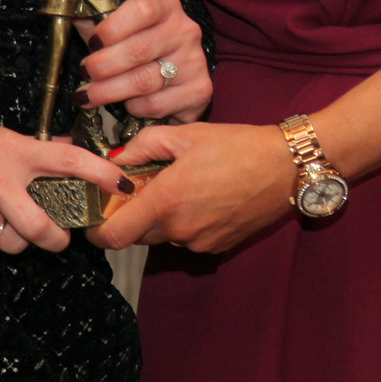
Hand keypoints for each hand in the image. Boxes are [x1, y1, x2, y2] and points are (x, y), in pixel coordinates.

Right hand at [0, 110, 135, 253]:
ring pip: (13, 243)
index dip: (101, 174)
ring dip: (18, 239)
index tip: (122, 184)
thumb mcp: (3, 134)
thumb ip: (36, 147)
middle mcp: (2, 184)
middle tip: (60, 236)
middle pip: (43, 228)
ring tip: (12, 223)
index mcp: (17, 154)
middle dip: (57, 240)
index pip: (69, 162)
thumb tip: (69, 149)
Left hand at [73, 0, 211, 123]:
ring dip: (108, 91)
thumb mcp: (118, 28)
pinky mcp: (198, 91)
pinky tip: (125, 104)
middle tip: (84, 74)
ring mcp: (195, 61)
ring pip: (143, 81)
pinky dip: (133, 107)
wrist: (176, 79)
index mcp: (166, 6)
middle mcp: (185, 30)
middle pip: (138, 50)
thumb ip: (95, 22)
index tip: (92, 43)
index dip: (112, 27)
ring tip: (90, 95)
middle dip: (102, 66)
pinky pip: (154, 104)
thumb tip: (69, 15)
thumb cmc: (139, 48)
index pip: (141, 10)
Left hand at [84, 119, 294, 252]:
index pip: (114, 237)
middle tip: (140, 185)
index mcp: (166, 202)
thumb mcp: (185, 134)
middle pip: (136, 235)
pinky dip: (184, 221)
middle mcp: (180, 230)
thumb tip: (114, 160)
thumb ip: (142, 146)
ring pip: (163, 236)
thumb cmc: (236, 145)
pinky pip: (187, 238)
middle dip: (131, 215)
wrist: (285, 167)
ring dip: (160, 217)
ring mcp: (200, 243)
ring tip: (179, 184)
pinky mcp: (217, 247)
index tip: (94, 213)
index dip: (96, 230)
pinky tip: (201, 195)